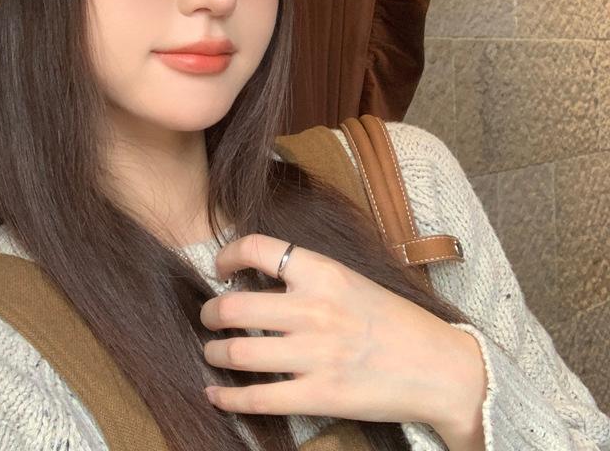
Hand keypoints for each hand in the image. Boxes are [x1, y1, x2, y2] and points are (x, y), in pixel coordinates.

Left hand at [199, 233, 484, 430]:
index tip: (220, 268)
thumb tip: (257, 274)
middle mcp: (314, 309)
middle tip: (209, 317)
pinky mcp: (320, 396)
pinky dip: (228, 399)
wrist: (440, 367)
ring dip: (215, 352)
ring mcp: (315, 355)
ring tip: (214, 351)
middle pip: (233, 307)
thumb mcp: (351, 279)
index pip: (258, 249)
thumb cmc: (394, 319)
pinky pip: (259, 398)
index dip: (227, 255)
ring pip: (238, 354)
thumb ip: (308, 275)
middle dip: (211, 313)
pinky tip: (216, 395)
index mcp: (323, 272)